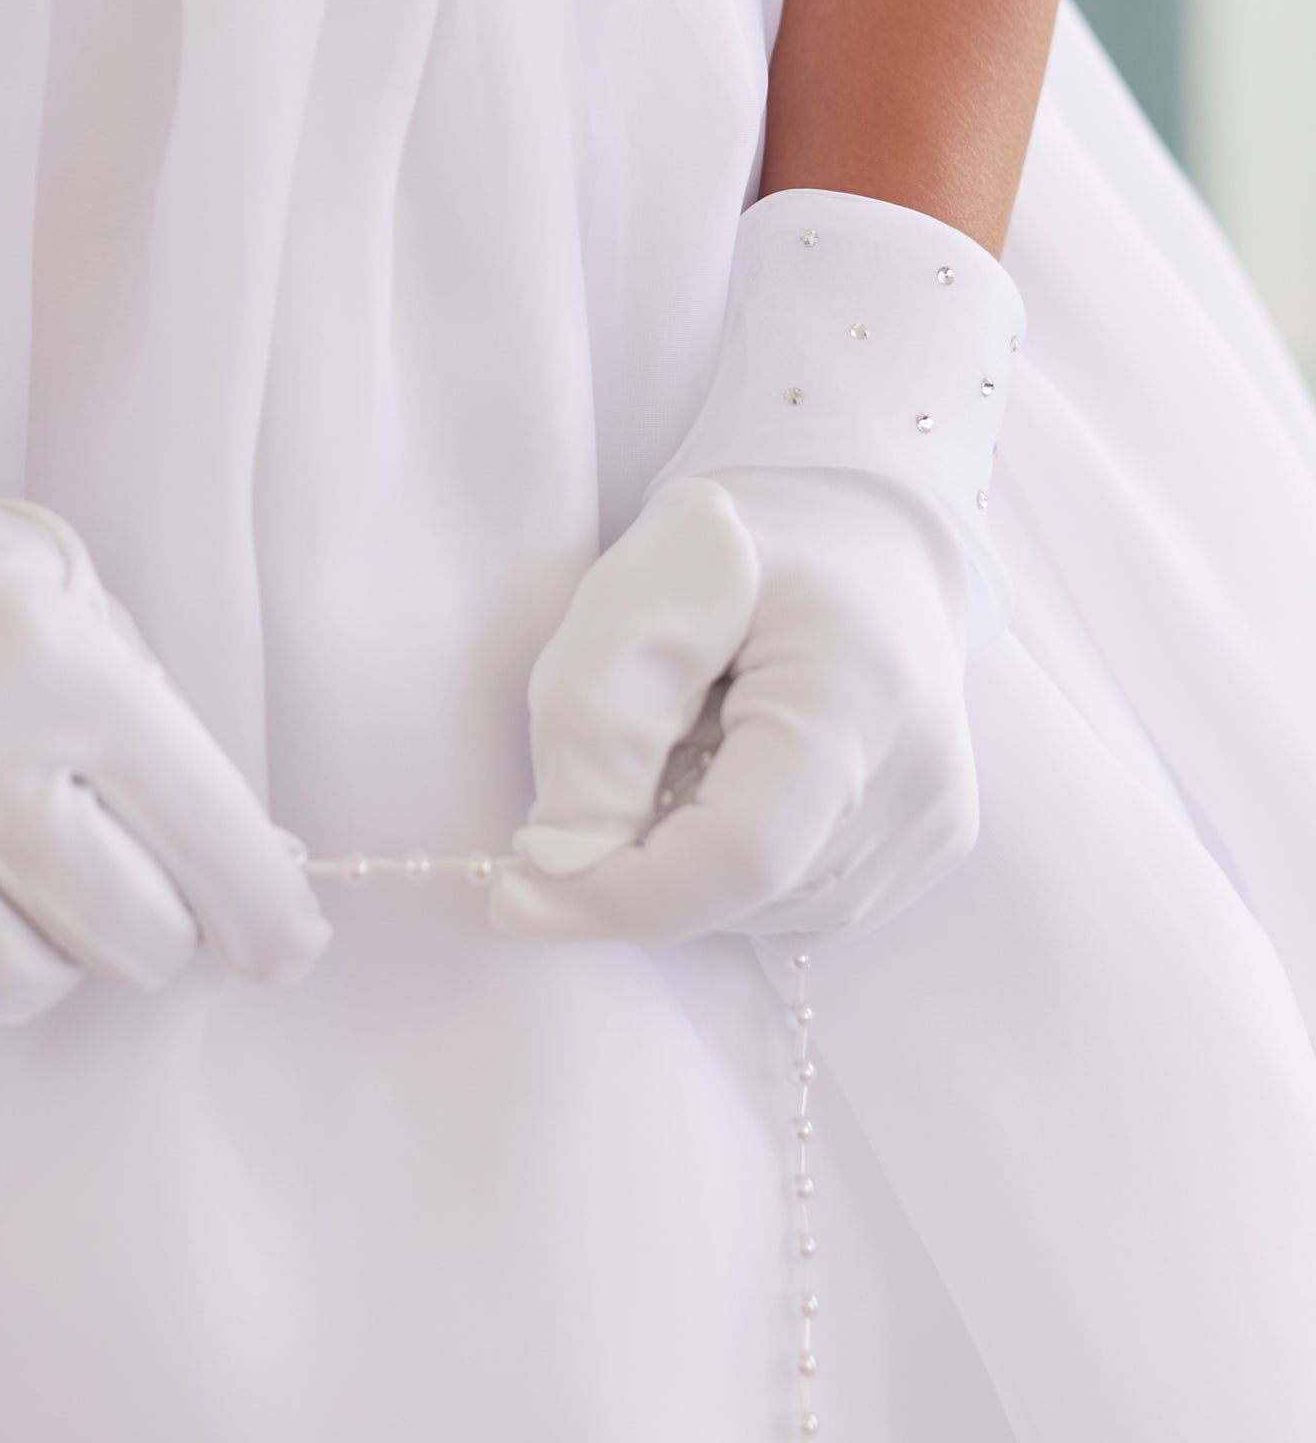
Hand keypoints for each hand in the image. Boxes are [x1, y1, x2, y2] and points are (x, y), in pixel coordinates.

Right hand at [0, 478, 330, 1026]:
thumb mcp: (61, 596)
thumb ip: (148, 718)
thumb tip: (258, 865)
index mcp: (62, 673)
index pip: (210, 833)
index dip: (266, 911)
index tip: (285, 947)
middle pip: (131, 935)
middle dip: (153, 927)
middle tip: (125, 890)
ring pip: (20, 990)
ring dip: (45, 959)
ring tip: (16, 890)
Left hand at [485, 187, 1019, 947]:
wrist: (854, 533)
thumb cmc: (736, 549)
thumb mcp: (642, 582)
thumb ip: (597, 712)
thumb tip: (562, 856)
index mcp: (858, 696)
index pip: (737, 855)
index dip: (618, 896)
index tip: (510, 899)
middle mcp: (920, 782)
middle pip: (737, 891)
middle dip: (643, 854)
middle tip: (625, 747)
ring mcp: (932, 826)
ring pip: (758, 909)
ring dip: (690, 851)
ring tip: (700, 733)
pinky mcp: (927, 850)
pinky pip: (793, 901)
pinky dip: (735, 858)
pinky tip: (739, 768)